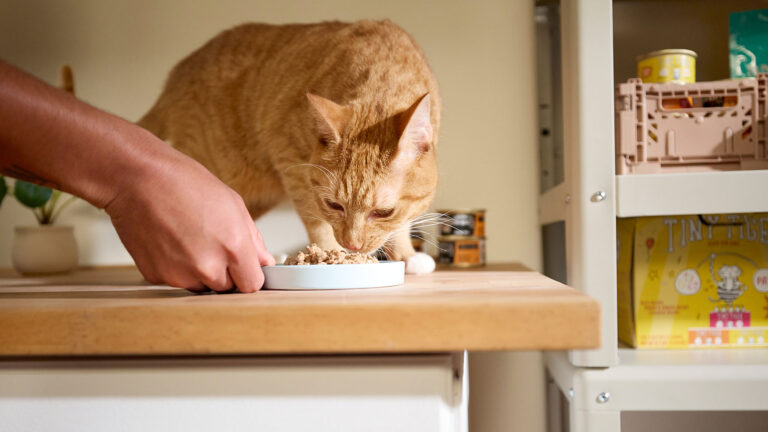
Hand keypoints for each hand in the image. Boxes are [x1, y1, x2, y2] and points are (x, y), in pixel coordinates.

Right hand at [105, 142, 274, 292]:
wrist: (138, 179)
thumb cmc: (183, 183)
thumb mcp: (233, 203)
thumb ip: (253, 239)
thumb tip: (264, 260)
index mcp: (233, 248)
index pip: (253, 285)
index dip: (250, 274)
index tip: (246, 267)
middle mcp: (207, 267)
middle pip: (227, 288)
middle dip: (226, 272)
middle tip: (212, 243)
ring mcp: (180, 275)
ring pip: (201, 286)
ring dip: (200, 272)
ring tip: (189, 238)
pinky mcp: (157, 276)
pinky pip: (176, 280)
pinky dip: (176, 267)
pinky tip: (171, 241)